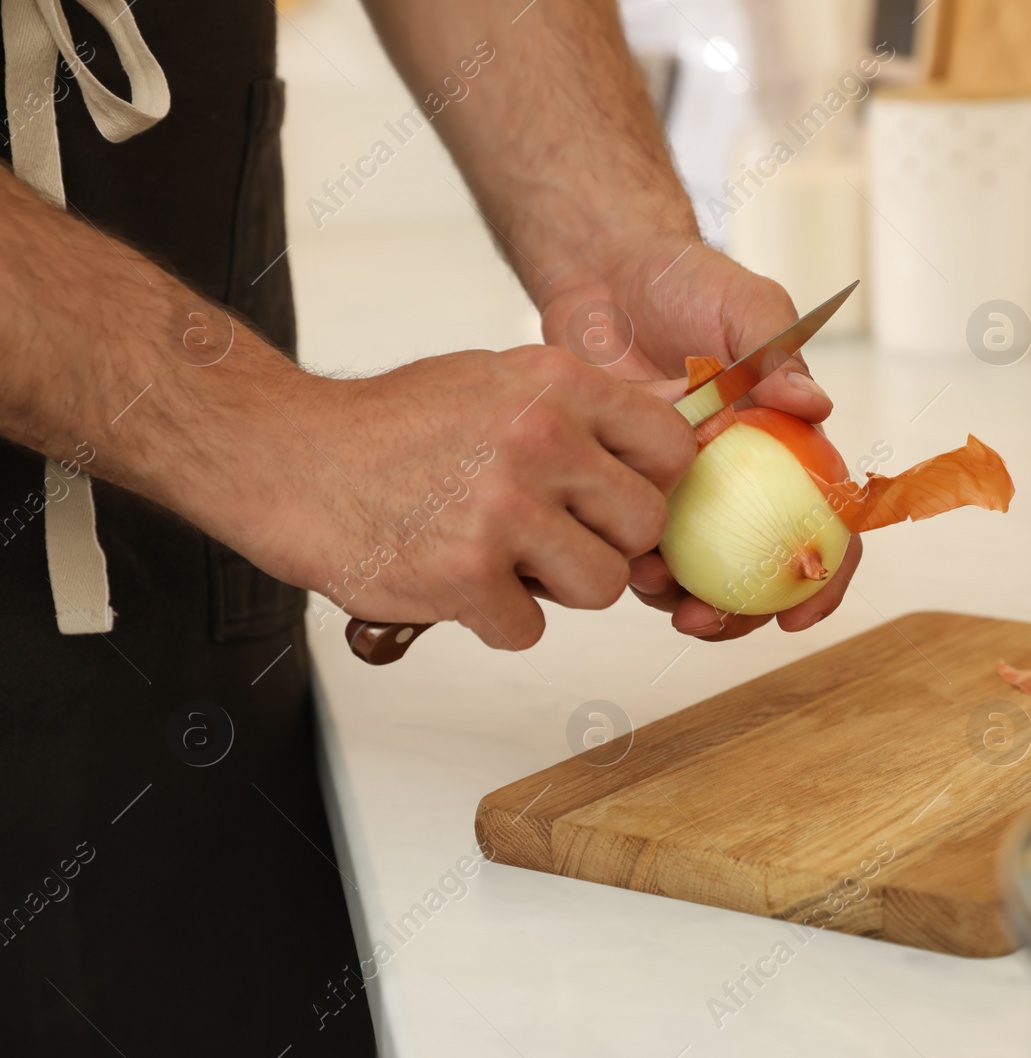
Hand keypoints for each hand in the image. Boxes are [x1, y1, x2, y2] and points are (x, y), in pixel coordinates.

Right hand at [239, 345, 695, 650]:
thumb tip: (652, 452)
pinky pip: (529, 629)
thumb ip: (576, 414)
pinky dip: (494, 619)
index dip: (652, 483)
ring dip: (557, 588)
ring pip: (601, 586)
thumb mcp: (496, 382)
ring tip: (506, 560)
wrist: (288, 458)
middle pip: (643, 526)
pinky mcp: (466, 576)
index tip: (621, 498)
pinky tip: (457, 582)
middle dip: (607, 543)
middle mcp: (539, 441)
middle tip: (557, 537)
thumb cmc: (389, 426)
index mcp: (555, 385)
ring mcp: (504, 510)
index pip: (669, 446)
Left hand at [538, 240, 862, 639]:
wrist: (607, 272)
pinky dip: (638, 568)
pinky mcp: (637, 486)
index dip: (828, 577)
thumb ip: (780, 356)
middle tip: (706, 621)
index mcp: (791, 445)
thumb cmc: (687, 281)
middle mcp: (748, 477)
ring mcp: (692, 488)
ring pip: (705, 572)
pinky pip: (645, 546)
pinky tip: (622, 563)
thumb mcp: (746, 306)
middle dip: (744, 614)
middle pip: (767, 569)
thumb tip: (816, 406)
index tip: (800, 611)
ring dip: (687, 601)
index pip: (832, 524)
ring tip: (656, 592)